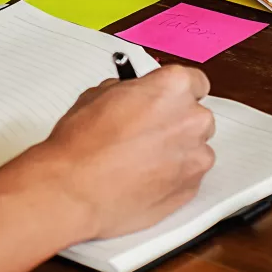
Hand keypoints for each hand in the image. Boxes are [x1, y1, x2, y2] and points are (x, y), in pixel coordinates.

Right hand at [30, 66, 214, 239]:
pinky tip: (142, 177)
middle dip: (176, 121)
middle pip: (196, 115)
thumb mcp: (98, 95)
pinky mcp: (192, 188)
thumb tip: (135, 95)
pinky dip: (172, 175)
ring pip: (194, 147)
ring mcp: (196, 156)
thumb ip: (130, 91)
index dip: (176, 92)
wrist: (75, 189)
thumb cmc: (83, 144)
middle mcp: (192, 119)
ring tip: (140, 159)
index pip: (195, 81)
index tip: (165, 100)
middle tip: (145, 130)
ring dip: (175, 150)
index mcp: (173, 88)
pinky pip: (189, 175)